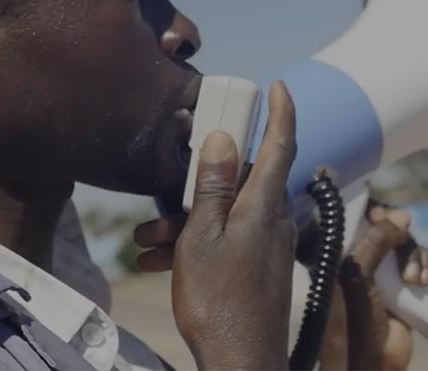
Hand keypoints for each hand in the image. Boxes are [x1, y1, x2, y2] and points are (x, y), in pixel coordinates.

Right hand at [155, 82, 297, 369]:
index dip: (282, 110)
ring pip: (226, 215)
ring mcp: (269, 246)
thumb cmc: (218, 301)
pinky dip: (197, 244)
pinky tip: (159, 262)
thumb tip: (222, 138)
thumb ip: (212, 187)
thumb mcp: (202, 237)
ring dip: (186, 221)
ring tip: (145, 242)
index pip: (281, 143)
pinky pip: (228, 240)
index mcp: (264, 206)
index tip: (278, 85)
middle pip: (242, 180)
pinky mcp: (260, 268)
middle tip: (166, 188)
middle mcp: (274, 221)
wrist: (240, 362)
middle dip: (199, 183)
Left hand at [319, 204, 427, 370]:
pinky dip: (424, 264)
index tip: (378, 214)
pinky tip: (423, 281)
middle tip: (400, 232)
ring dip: (413, 252)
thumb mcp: (356, 272)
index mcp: (333, 251)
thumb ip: (375, 239)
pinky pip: (418, 258)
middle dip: (395, 230)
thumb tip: (402, 217)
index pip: (350, 213)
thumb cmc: (352, 318)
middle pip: (382, 222)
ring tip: (414, 278)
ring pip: (404, 239)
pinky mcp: (402, 282)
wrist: (373, 362)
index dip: (367, 209)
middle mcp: (356, 256)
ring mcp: (380, 269)